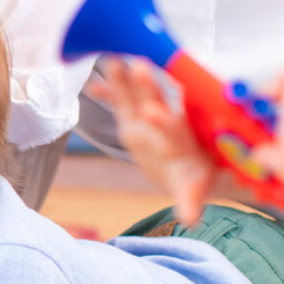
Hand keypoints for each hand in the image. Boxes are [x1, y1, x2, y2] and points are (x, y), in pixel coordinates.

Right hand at [90, 58, 215, 224]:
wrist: (190, 161)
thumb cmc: (191, 174)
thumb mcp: (191, 189)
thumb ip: (189, 202)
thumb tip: (190, 220)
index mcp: (175, 141)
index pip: (171, 129)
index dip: (163, 122)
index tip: (155, 112)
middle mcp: (162, 124)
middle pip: (153, 102)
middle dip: (145, 87)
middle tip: (139, 67)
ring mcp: (148, 116)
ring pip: (136, 96)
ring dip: (125, 81)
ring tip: (113, 62)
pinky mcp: (134, 115)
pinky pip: (120, 102)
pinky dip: (108, 93)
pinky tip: (92, 84)